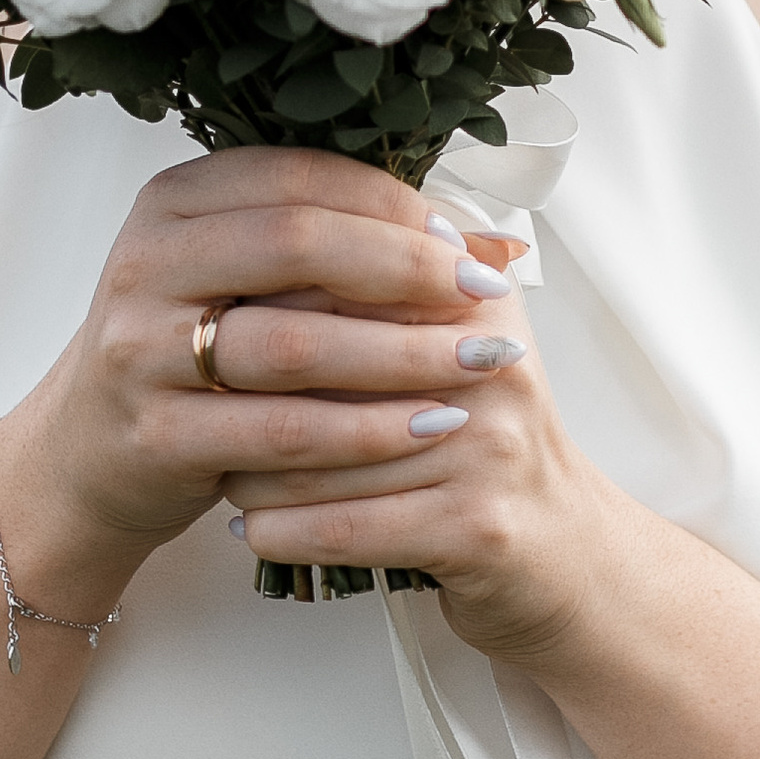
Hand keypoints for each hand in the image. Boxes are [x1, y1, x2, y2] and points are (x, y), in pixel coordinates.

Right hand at [5, 146, 532, 572]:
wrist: (88, 452)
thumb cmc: (196, 351)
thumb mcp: (246, 280)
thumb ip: (343, 248)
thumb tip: (496, 239)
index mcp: (172, 202)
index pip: (298, 176)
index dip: (394, 202)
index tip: (469, 236)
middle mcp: (145, 264)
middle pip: (295, 243)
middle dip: (408, 266)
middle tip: (488, 291)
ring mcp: (141, 352)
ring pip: (292, 342)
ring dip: (402, 352)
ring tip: (483, 361)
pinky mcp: (156, 436)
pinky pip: (280, 432)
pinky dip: (366, 431)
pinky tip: (429, 427)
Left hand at [221, 233, 607, 667]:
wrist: (565, 553)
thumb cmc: (485, 440)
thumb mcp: (455, 337)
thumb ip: (390, 274)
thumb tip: (283, 205)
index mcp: (475, 300)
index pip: (341, 276)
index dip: (260, 299)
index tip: (205, 317)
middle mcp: (487, 364)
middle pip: (322, 359)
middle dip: (244, 383)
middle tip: (194, 396)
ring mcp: (487, 448)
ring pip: (318, 451)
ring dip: (249, 467)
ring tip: (216, 465)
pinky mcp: (474, 527)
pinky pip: (341, 527)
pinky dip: (280, 530)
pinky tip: (248, 527)